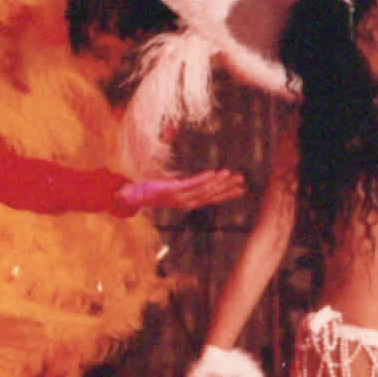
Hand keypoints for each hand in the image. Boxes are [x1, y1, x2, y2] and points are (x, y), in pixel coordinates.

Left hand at [117, 168, 246, 212]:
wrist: (136, 197)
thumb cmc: (154, 192)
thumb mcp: (172, 189)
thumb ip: (184, 186)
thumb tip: (194, 179)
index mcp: (189, 203)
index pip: (212, 198)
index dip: (227, 194)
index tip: (241, 190)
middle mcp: (188, 202)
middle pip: (212, 194)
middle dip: (227, 187)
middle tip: (241, 180)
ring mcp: (181, 197)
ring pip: (204, 190)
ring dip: (218, 182)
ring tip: (230, 174)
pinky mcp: (173, 189)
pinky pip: (192, 184)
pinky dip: (203, 179)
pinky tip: (213, 173)